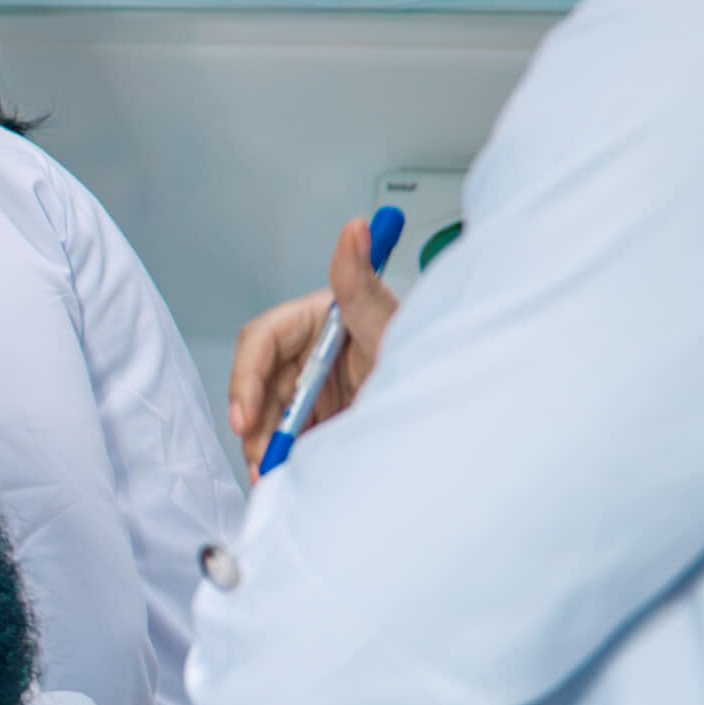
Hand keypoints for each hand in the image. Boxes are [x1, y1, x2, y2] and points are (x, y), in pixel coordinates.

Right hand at [227, 214, 404, 475]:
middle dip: (254, 423)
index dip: (246, 379)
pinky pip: (292, 438)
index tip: (245, 418)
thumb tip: (355, 228)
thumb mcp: (390, 323)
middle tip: (261, 460)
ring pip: (271, 416)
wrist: (458, 404)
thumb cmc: (425, 353)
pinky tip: (284, 476)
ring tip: (270, 476)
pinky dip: (283, 458)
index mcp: (316, 320)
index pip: (262, 342)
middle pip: (260, 385)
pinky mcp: (325, 419)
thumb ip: (361, 283)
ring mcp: (316, 388)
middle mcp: (310, 353)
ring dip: (265, 446)